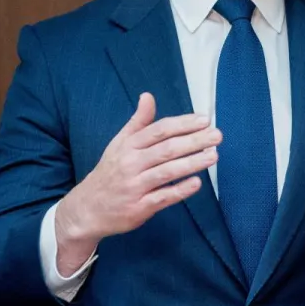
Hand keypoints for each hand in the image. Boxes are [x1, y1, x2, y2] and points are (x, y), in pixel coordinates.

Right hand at [54, 93, 219, 271]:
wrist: (87, 209)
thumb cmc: (109, 173)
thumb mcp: (118, 144)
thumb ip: (137, 122)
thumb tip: (148, 96)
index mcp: (127, 146)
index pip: (159, 130)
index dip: (183, 124)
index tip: (205, 120)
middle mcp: (131, 163)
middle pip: (166, 149)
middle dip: (194, 141)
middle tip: (217, 135)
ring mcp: (135, 186)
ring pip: (167, 171)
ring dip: (192, 162)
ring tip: (214, 155)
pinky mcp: (139, 207)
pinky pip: (163, 197)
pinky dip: (180, 190)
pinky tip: (197, 183)